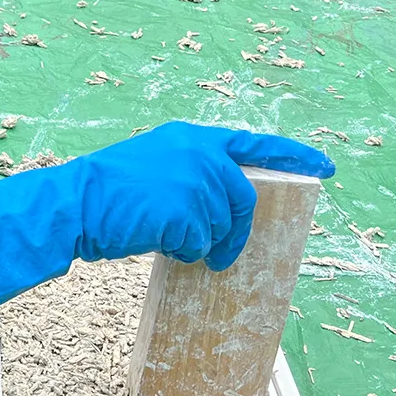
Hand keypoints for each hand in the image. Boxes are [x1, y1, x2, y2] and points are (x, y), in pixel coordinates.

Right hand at [0, 121, 334, 332]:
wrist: (72, 203)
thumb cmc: (105, 193)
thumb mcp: (153, 168)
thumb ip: (192, 175)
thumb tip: (225, 209)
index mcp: (189, 137)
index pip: (252, 143)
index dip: (291, 155)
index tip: (323, 166)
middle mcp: (198, 152)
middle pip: (241, 197)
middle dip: (235, 230)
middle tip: (220, 257)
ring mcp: (194, 179)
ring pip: (220, 225)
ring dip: (199, 241)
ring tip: (161, 235)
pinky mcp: (186, 209)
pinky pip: (201, 243)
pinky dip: (183, 250)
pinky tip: (155, 239)